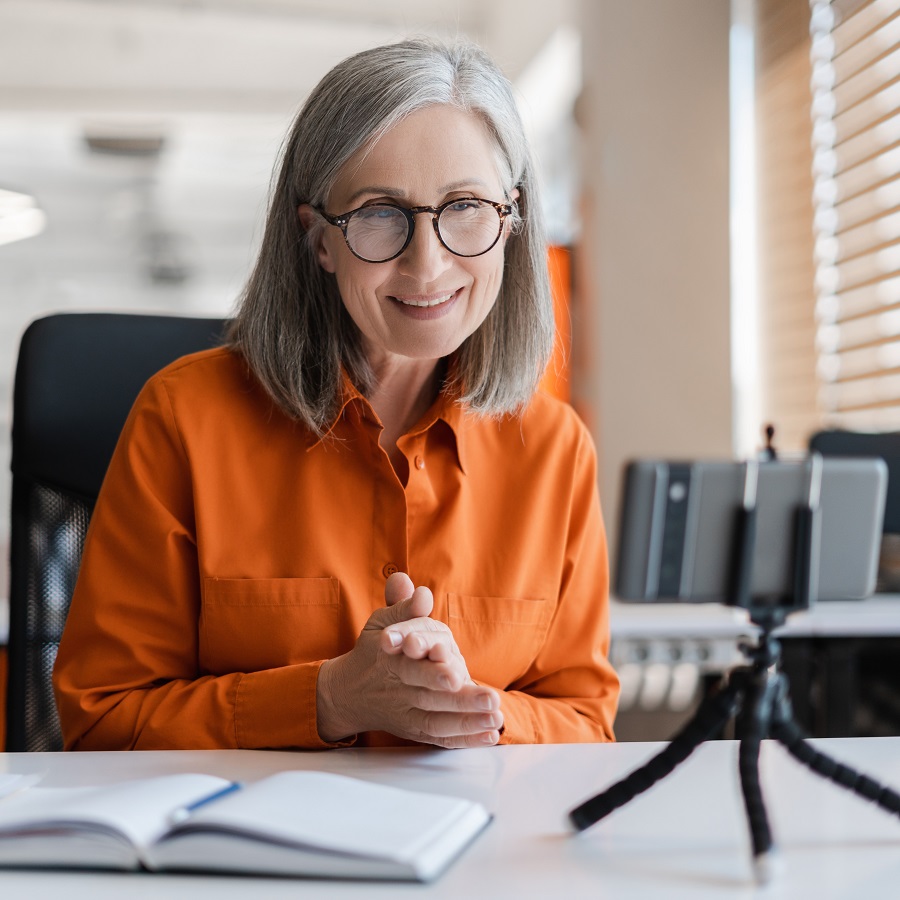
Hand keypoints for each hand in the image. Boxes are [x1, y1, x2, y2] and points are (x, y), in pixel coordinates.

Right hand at [316, 572, 502, 746]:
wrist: (349, 692)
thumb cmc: (375, 651)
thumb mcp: (382, 623)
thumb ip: (402, 607)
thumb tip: (415, 589)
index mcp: (391, 660)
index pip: (410, 664)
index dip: (432, 666)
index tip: (453, 668)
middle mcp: (399, 689)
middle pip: (429, 696)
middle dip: (460, 699)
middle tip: (489, 698)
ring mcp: (407, 712)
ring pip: (437, 721)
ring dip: (468, 721)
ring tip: (496, 716)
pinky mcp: (415, 730)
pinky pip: (440, 738)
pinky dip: (465, 739)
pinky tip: (489, 735)